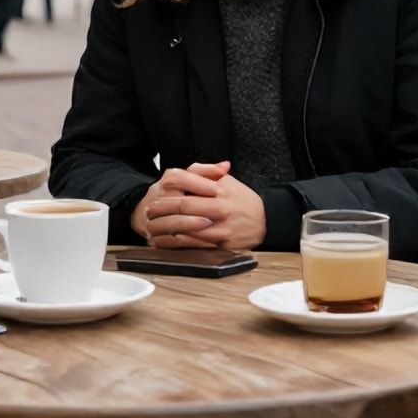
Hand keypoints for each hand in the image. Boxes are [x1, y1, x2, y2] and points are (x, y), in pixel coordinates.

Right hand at [130, 162, 227, 247]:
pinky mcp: (155, 238)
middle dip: (196, 208)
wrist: (151, 213)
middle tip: (216, 212)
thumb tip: (226, 166)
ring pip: (170, 223)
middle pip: (175, 202)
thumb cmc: (178, 194)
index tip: (217, 190)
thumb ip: (208, 172)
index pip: (179, 178)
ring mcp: (153, 219)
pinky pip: (170, 242)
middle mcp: (157, 198)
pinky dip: (186, 242)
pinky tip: (202, 241)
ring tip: (209, 226)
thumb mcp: (191, 179)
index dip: (198, 183)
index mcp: (167, 181)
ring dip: (190, 225)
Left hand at [145, 164, 266, 249]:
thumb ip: (206, 172)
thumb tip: (187, 170)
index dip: (168, 199)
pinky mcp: (223, 245)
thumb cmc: (243, 200)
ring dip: (168, 231)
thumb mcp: (228, 181)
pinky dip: (180, 245)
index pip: (188, 194)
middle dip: (163, 213)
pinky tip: (169, 243)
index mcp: (219, 192)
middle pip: (185, 211)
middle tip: (150, 213)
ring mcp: (222, 229)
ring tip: (154, 229)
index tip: (155, 201)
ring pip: (188, 231)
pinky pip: (197, 246)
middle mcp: (220, 210)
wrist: (267, 220)